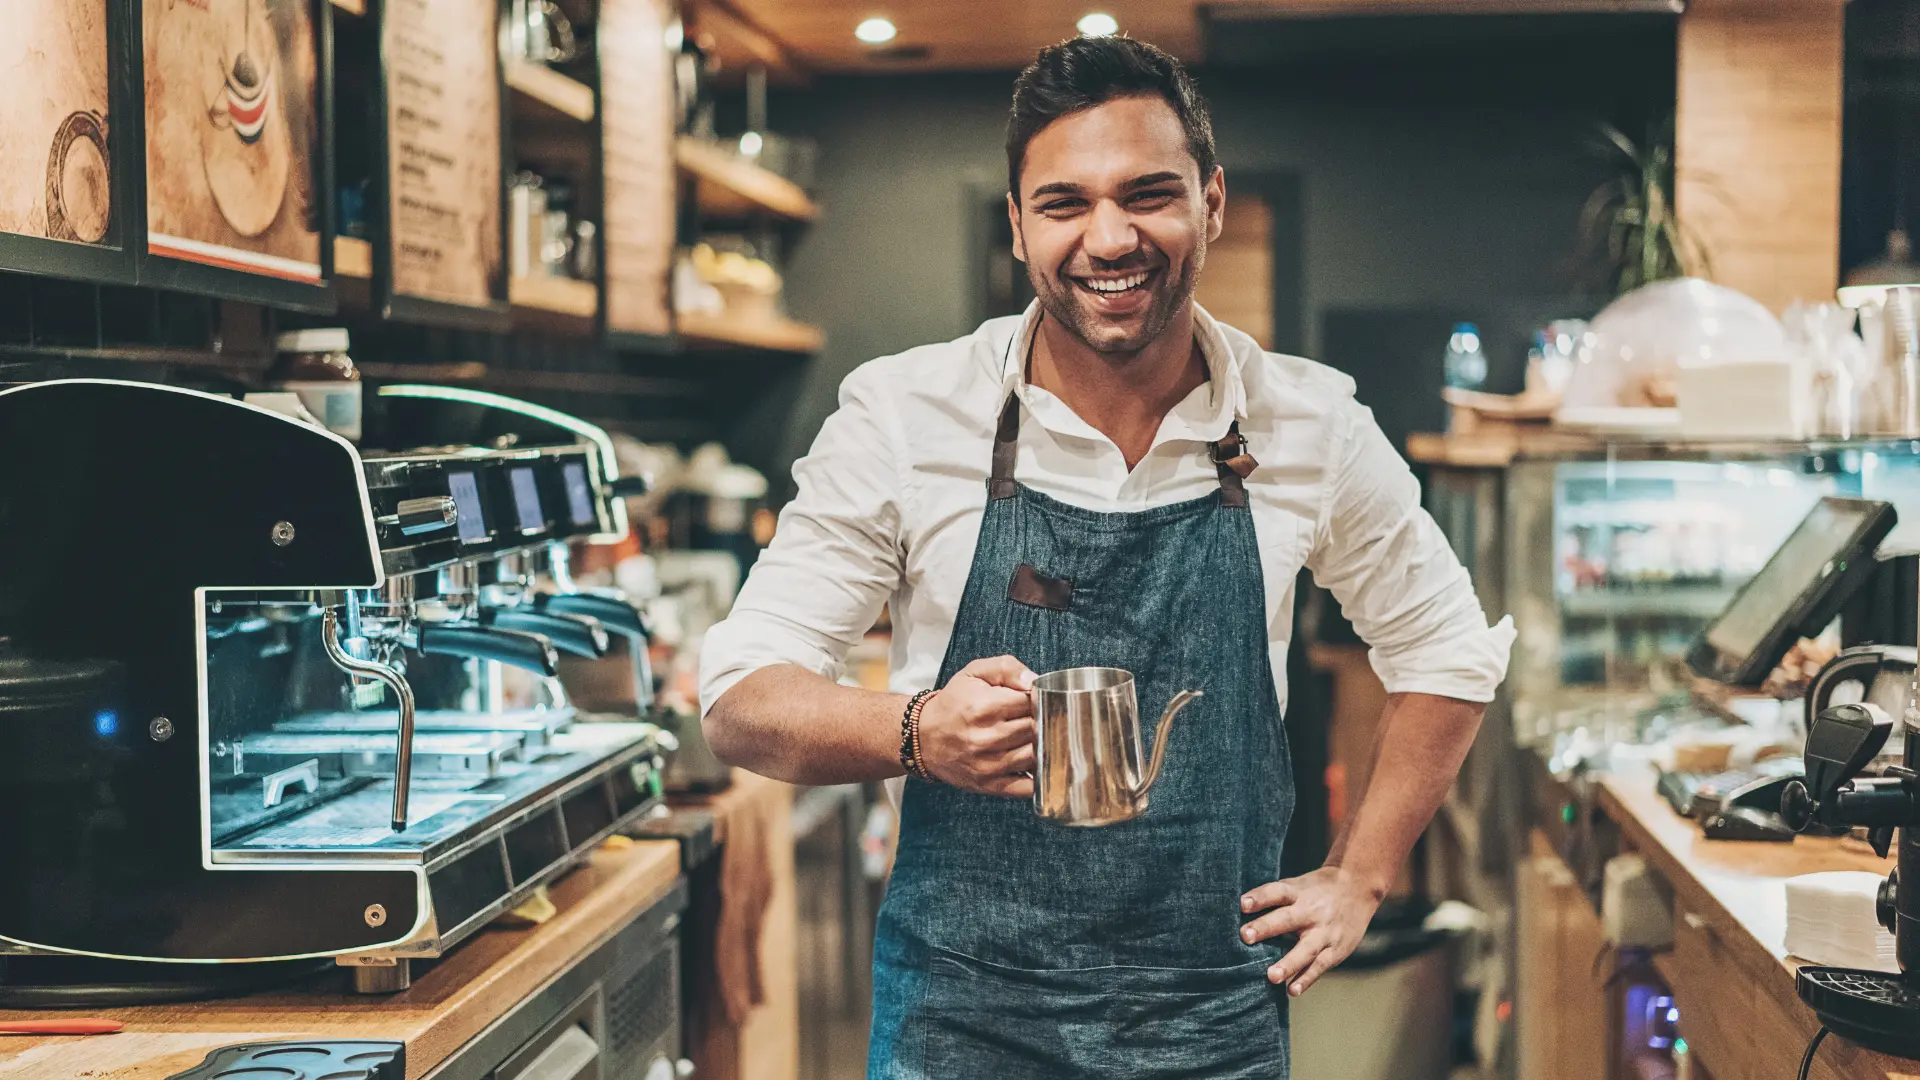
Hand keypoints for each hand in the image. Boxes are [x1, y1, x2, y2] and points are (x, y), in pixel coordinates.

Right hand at [916, 655, 1036, 797]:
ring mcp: (989, 765)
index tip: (1031, 700)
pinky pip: (1028, 787)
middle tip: (1030, 717)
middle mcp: (988, 738)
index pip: (1032, 702)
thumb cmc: (953, 703)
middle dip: (1039, 721)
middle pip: (1037, 729)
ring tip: (1028, 737)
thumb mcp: (974, 674)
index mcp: (986, 707)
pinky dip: (1037, 776)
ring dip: (1039, 745)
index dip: (1036, 699)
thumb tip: (1033, 680)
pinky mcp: (990, 785)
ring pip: (1037, 755)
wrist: (923, 737)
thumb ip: (1007, 668)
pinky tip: (1031, 762)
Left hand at [1239, 866, 1383, 996]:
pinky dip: (1306, 979)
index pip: (1276, 892)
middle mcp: (1311, 911)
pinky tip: (1291, 990)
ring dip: (1288, 963)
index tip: (1242, 904)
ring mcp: (1325, 932)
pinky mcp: (1336, 950)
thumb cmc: (1316, 890)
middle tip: (1245, 936)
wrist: (1359, 888)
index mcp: (1298, 892)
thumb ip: (1274, 900)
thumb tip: (1237, 915)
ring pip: (1306, 949)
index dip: (1260, 897)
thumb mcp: (1298, 886)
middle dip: (1266, 928)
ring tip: (1270, 976)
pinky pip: (1320, 966)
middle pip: (1287, 919)